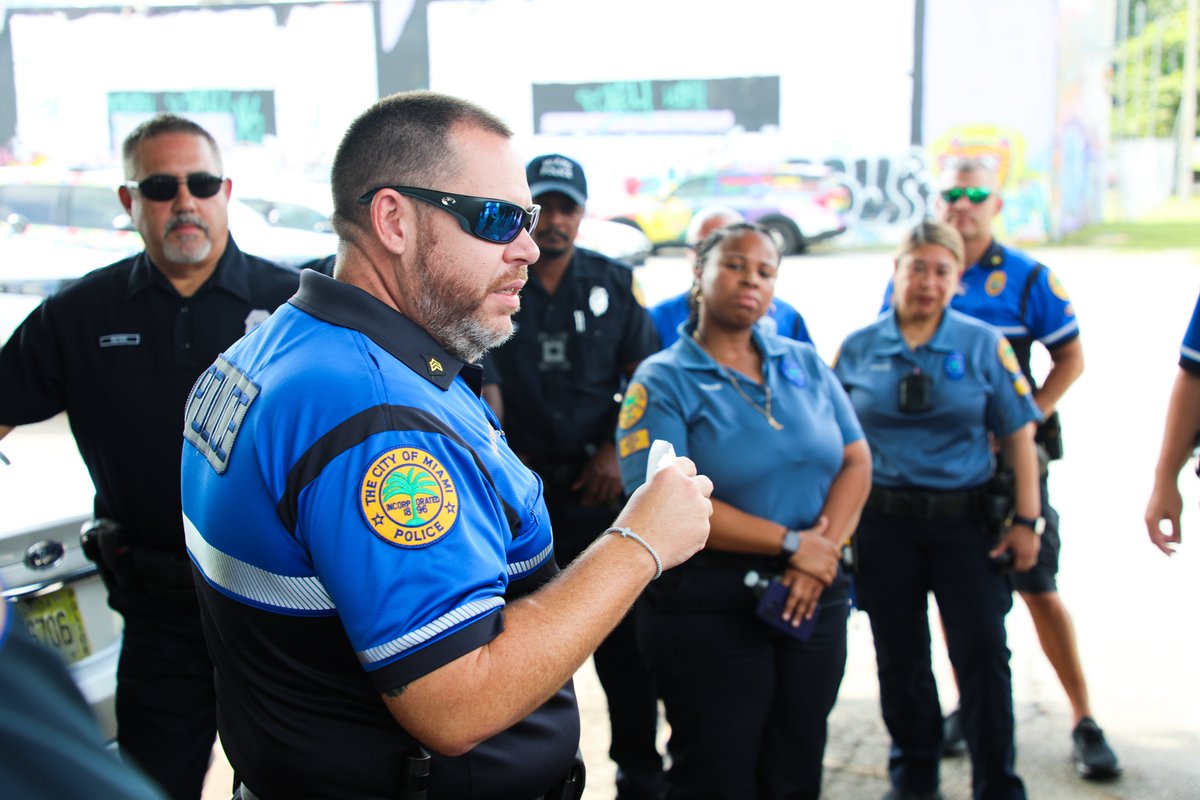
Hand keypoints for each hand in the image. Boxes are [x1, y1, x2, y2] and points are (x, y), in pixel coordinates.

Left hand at [573, 441, 622, 505]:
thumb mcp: (589, 465)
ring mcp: (616, 479)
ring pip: (610, 496)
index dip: (587, 498)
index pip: (592, 491)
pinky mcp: (623, 479)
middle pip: (601, 496)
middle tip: (590, 502)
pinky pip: (618, 492)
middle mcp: (607, 477)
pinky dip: (612, 495)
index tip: (583, 501)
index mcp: (597, 473)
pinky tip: (608, 495)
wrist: (615, 449)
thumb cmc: (600, 457)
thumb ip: (582, 478)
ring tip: (598, 499)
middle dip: (594, 501)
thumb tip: (574, 488)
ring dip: (603, 499)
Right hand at [614, 457, 712, 571]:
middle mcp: (688, 487)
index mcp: (671, 474)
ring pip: (706, 507)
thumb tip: (676, 489)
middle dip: (699, 491)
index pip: (687, 464)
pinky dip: (693, 533)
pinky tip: (676, 539)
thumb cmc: (635, 522)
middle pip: (705, 483)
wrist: (636, 549)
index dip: (686, 472)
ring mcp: (699, 508)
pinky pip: (702, 527)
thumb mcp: (645, 494)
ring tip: (678, 525)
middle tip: (690, 500)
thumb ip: (665, 488)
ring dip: (697, 513)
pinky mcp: (704, 528)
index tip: (686, 477)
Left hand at [780, 568, 823, 625]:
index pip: (792, 597)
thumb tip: (778, 591)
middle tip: (793, 624)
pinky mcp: (820, 586)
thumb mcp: (788, 570)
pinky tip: (810, 614)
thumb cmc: (798, 563)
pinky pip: (816, 599)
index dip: (789, 607)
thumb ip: (784, 581)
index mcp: (797, 580)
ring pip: (809, 602)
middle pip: (801, 602)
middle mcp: (807, 585)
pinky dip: (813, 608)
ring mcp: (815, 586)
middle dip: (797, 614)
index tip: (785, 617)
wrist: (816, 554)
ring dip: (805, 613)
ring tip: (801, 621)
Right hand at [786, 517, 838, 585]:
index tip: (827, 561)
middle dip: (830, 568)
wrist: (792, 546)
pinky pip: (829, 580)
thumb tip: (824, 518)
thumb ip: (821, 526)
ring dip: (828, 576)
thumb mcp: (813, 531)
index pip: (838, 555)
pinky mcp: (821, 573)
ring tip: (822, 577)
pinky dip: (826, 582)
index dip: (833, 559)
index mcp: (831, 546)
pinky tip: (822, 582)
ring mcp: (827, 565)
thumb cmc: (801, 538)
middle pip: (835, 565)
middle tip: (823, 570)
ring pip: (833, 574)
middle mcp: (831, 555)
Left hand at [992, 524, 1040, 572]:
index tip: (1008, 566)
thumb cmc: (1015, 532)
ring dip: (1025, 565)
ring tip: (1018, 561)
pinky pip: (1034, 558)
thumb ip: (998, 549)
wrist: (1026, 523)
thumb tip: (990, 555)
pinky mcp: (1037, 548)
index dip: (1013, 568)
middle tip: (1012, 564)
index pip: (1018, 567)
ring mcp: (1034, 552)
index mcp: (1022, 554)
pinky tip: (1023, 555)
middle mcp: (1029, 555)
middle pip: (1026, 568)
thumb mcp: (1005, 541)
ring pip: (1031, 564)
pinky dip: (1029, 560)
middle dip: (1019, 568)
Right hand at [1144, 480, 1183, 555]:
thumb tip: (1178, 542)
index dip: (1165, 548)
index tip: (1173, 554)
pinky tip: (1170, 534)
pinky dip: (1161, 533)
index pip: (1157, 539)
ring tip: (1174, 542)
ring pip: (1153, 533)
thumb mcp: (1176, 514)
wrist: (1164, 481)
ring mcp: (1148, 516)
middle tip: (1174, 552)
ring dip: (1163, 539)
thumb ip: (1177, 529)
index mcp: (1152, 520)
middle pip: (1153, 538)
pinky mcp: (1151, 514)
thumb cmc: (1171, 497)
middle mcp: (1147, 519)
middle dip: (1163, 546)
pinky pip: (1154, 528)